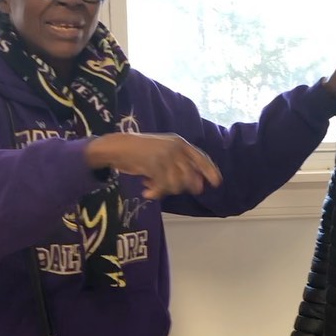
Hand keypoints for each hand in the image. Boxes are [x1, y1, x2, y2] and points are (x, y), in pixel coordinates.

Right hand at [85, 132, 221, 200]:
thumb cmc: (141, 152)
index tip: (217, 183)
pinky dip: (155, 193)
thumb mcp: (163, 154)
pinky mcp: (154, 164)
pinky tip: (147, 192)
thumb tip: (199, 186)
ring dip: (165, 190)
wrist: (118, 147)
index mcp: (180, 143)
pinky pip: (162, 186)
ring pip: (176, 183)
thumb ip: (180, 167)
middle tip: (168, 188)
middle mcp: (176, 148)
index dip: (210, 170)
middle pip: (189, 176)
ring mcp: (165, 155)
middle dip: (182, 187)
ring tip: (153, 187)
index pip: (201, 157)